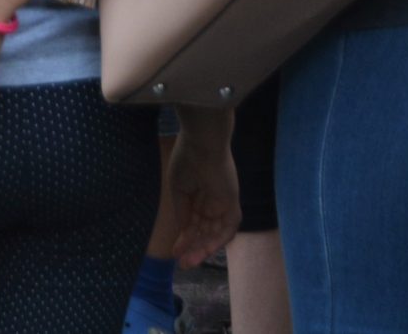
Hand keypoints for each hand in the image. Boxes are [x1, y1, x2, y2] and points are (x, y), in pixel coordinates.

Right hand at [168, 119, 240, 265]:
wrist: (201, 144)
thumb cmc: (186, 160)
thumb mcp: (178, 189)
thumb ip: (182, 211)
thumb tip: (183, 231)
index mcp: (199, 193)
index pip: (194, 222)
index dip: (185, 238)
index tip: (174, 251)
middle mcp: (213, 200)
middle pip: (205, 230)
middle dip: (194, 247)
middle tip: (182, 264)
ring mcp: (224, 203)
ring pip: (216, 232)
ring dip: (204, 248)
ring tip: (189, 262)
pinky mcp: (233, 203)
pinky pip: (229, 227)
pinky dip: (218, 240)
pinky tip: (205, 250)